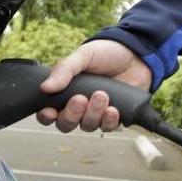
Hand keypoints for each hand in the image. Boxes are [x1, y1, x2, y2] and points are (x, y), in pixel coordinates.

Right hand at [37, 39, 151, 132]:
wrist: (136, 54)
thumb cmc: (106, 53)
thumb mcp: (83, 56)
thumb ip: (64, 70)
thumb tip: (45, 87)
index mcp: (65, 92)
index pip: (49, 112)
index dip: (46, 116)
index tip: (50, 111)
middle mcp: (79, 106)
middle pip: (67, 124)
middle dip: (71, 115)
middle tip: (80, 99)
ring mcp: (97, 113)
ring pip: (88, 125)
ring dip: (93, 114)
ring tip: (102, 96)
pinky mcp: (115, 116)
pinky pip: (108, 127)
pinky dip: (109, 121)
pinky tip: (113, 110)